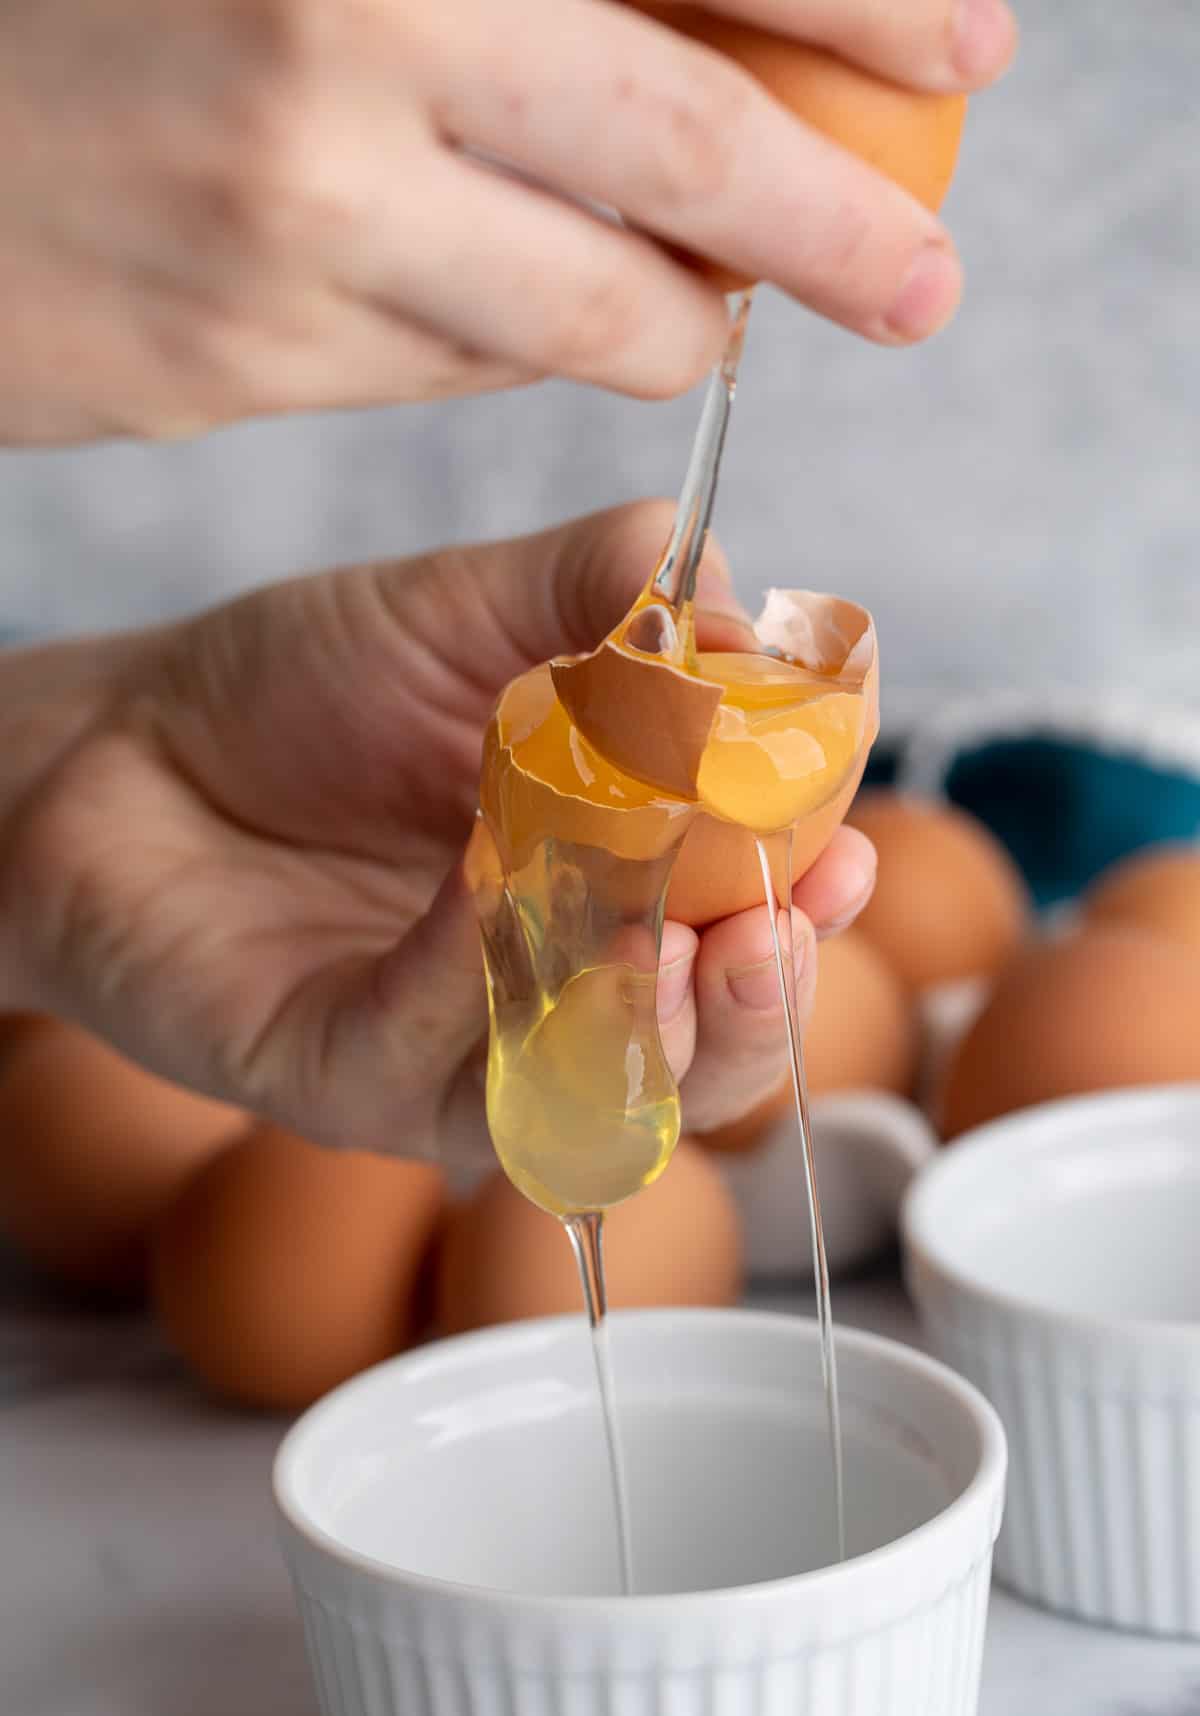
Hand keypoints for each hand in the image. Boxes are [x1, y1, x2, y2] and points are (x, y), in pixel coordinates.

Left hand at [0, 502, 875, 1167]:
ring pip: (577, 1099)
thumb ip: (595, 586)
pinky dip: (468, 979)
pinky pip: (423, 1060)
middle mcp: (544, 996)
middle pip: (691, 1055)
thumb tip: (727, 590)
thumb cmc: (298, 687)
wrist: (113, 743)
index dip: (809, 907)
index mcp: (607, 894)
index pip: (742, 930)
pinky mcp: (334, 1081)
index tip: (847, 847)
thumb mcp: (465, 609)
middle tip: (781, 932)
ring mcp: (443, 1055)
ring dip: (644, 1034)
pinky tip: (489, 889)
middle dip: (756, 1011)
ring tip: (678, 948)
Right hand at [1, 0, 1013, 442]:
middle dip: (829, 221)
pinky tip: (529, 315)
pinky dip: (525, 350)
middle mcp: (344, 37)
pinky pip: (453, 370)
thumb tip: (715, 47)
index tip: (961, 47)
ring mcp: (291, 215)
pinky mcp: (241, 355)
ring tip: (712, 312)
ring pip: (581, 304)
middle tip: (919, 280)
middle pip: (678, 139)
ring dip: (676, 319)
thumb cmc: (99, 6)